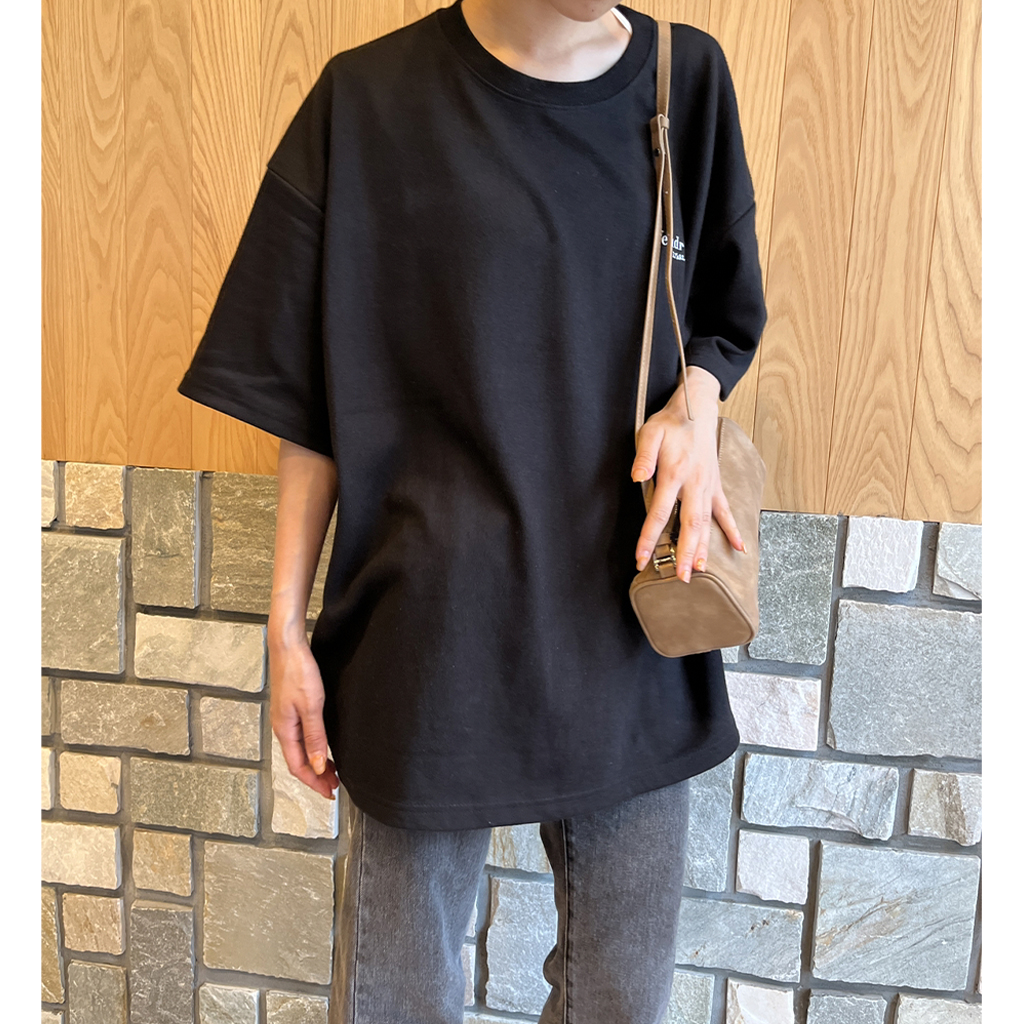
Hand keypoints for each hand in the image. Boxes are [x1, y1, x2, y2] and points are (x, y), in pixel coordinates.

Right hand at [269, 631, 339, 799]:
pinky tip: (322, 746)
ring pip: (300, 749)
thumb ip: (315, 736)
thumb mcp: (311, 706)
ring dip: (315, 762)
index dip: (314, 782)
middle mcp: (282, 727)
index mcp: (285, 730)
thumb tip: (317, 766)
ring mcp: (285, 717)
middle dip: (316, 776)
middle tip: (334, 786)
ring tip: (332, 771)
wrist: (288, 645)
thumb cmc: (298, 671)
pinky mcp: (291, 707)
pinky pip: (301, 736)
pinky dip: (313, 747)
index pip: (299, 767)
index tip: (330, 792)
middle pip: (298, 761)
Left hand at [631, 366, 746, 580]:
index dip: (650, 537)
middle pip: (690, 524)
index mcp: (675, 474)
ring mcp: (708, 486)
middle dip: (685, 553)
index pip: (660, 513)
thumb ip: (644, 457)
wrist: (696, 409)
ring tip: (700, 570)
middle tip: (681, 577)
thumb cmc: (669, 423)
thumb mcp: (649, 433)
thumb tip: (637, 477)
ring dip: (704, 547)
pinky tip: (740, 548)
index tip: (642, 558)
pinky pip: (725, 511)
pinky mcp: (715, 485)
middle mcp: (695, 484)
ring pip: (707, 523)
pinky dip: (732, 529)